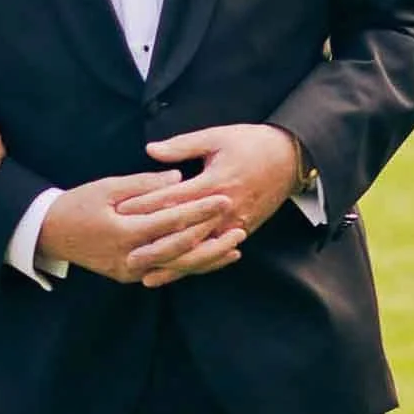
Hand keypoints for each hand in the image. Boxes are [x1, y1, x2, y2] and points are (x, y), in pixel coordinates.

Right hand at [41, 171, 244, 286]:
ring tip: (236, 246)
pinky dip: (190, 266)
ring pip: (177, 267)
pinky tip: (213, 259)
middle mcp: (129, 258)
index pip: (170, 222)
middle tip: (237, 221)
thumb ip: (144, 184)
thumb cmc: (77, 204)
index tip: (223, 198)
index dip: (199, 210)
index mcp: (123, 233)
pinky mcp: (130, 276)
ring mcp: (130, 272)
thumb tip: (179, 177)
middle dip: (211, 236)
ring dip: (208, 258)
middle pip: (179, 250)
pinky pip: (166, 272)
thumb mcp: (106, 187)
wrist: (48, 233)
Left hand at [138, 123, 298, 285]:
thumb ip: (182, 146)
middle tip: (125, 254)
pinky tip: (178, 273)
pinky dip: (195, 265)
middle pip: (183, 232)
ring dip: (173, 265)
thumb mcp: (216, 137)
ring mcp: (235, 223)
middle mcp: (224, 209)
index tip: (121, 213)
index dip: (145, 206)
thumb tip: (150, 150)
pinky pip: (215, 253)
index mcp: (214, 183)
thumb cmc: (252, 143)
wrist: (292, 157)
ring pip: (199, 251)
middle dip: (154, 244)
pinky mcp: (243, 231)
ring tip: (146, 275)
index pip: (172, 198)